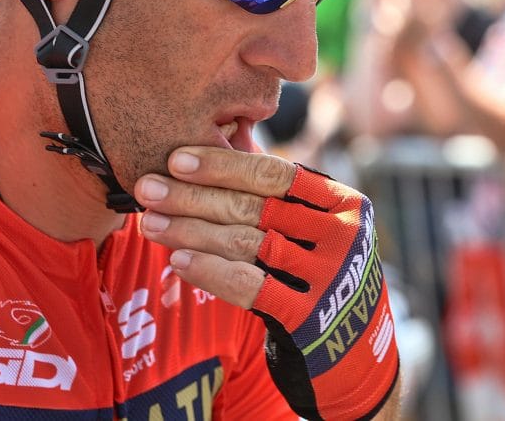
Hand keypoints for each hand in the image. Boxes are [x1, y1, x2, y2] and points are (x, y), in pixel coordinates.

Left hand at [136, 147, 398, 419]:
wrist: (358, 351)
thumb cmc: (320, 273)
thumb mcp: (316, 228)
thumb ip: (277, 197)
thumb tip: (209, 154)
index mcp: (342, 202)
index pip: (274, 173)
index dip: (222, 164)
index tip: (175, 158)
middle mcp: (340, 236)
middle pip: (252, 208)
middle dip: (192, 196)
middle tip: (146, 188)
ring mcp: (328, 278)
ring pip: (245, 244)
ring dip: (190, 231)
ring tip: (150, 223)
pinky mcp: (311, 318)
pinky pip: (250, 287)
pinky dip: (211, 271)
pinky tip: (178, 261)